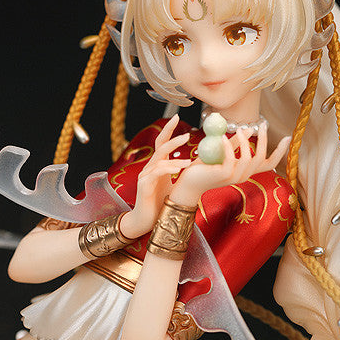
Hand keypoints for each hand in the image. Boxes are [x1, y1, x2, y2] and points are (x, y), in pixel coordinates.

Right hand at [119, 114, 191, 237]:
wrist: (145, 222)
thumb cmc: (160, 204)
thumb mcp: (173, 185)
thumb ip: (180, 173)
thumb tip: (195, 163)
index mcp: (157, 166)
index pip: (162, 143)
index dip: (168, 130)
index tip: (177, 117)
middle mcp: (150, 167)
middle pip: (159, 145)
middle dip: (170, 134)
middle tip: (184, 127)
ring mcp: (145, 175)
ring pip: (159, 158)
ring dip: (175, 154)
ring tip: (189, 156)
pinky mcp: (144, 185)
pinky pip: (157, 172)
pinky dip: (169, 168)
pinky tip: (180, 167)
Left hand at [170, 123, 289, 205]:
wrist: (189, 183)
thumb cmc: (204, 167)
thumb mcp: (222, 152)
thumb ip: (235, 143)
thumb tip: (248, 129)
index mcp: (246, 171)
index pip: (269, 163)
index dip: (281, 151)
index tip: (288, 137)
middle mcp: (244, 176)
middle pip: (262, 158)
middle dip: (264, 140)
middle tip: (262, 125)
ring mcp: (234, 178)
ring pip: (249, 159)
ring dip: (246, 142)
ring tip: (239, 130)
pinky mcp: (223, 175)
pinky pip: (232, 159)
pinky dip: (229, 147)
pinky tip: (224, 137)